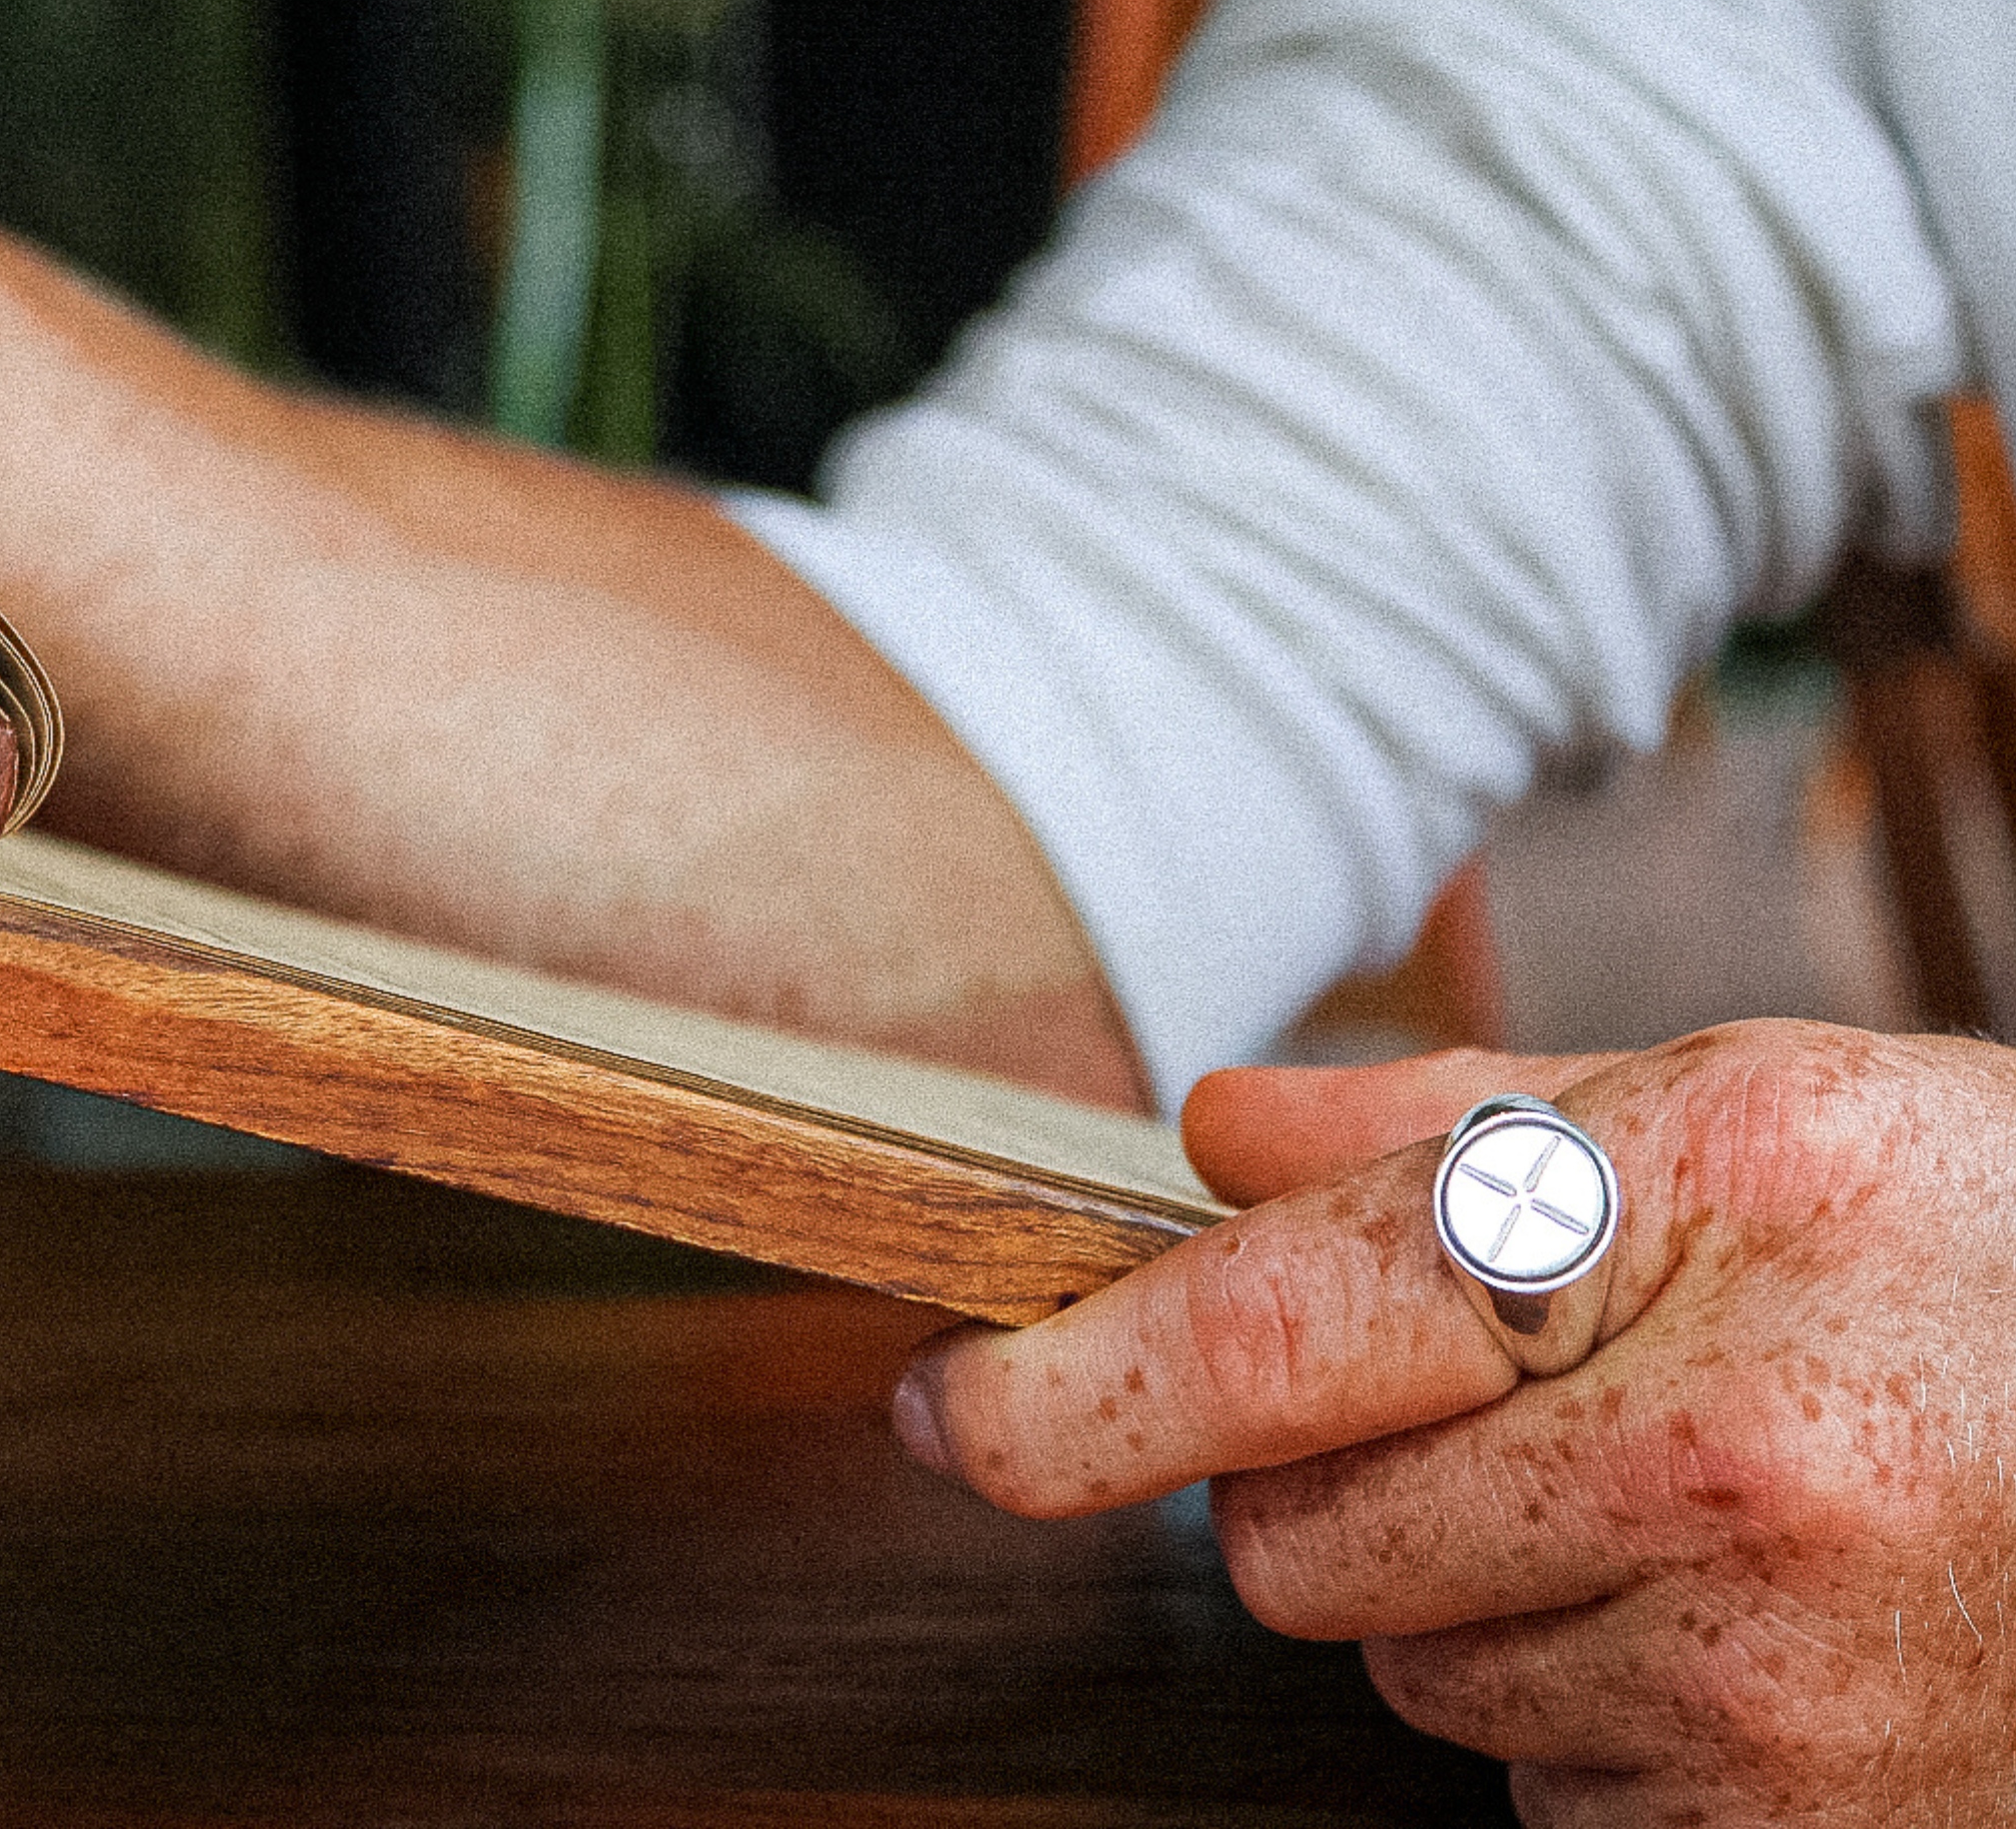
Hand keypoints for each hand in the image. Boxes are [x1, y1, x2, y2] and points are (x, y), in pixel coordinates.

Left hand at [892, 1021, 2015, 1821]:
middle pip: (1297, 1536)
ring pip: (1412, 1673)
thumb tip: (1207, 1140)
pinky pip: (1546, 1794)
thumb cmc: (1977, 1249)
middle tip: (1500, 1408)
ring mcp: (1773, 1682)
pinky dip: (1581, 1711)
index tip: (953, 1410)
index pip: (1279, 1319)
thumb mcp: (1737, 1106)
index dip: (1071, 1382)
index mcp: (1688, 1207)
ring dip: (1471, 1595)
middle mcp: (1727, 1455)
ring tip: (1664, 1500)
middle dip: (1327, 1478)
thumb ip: (1444, 1122)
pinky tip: (1727, 1619)